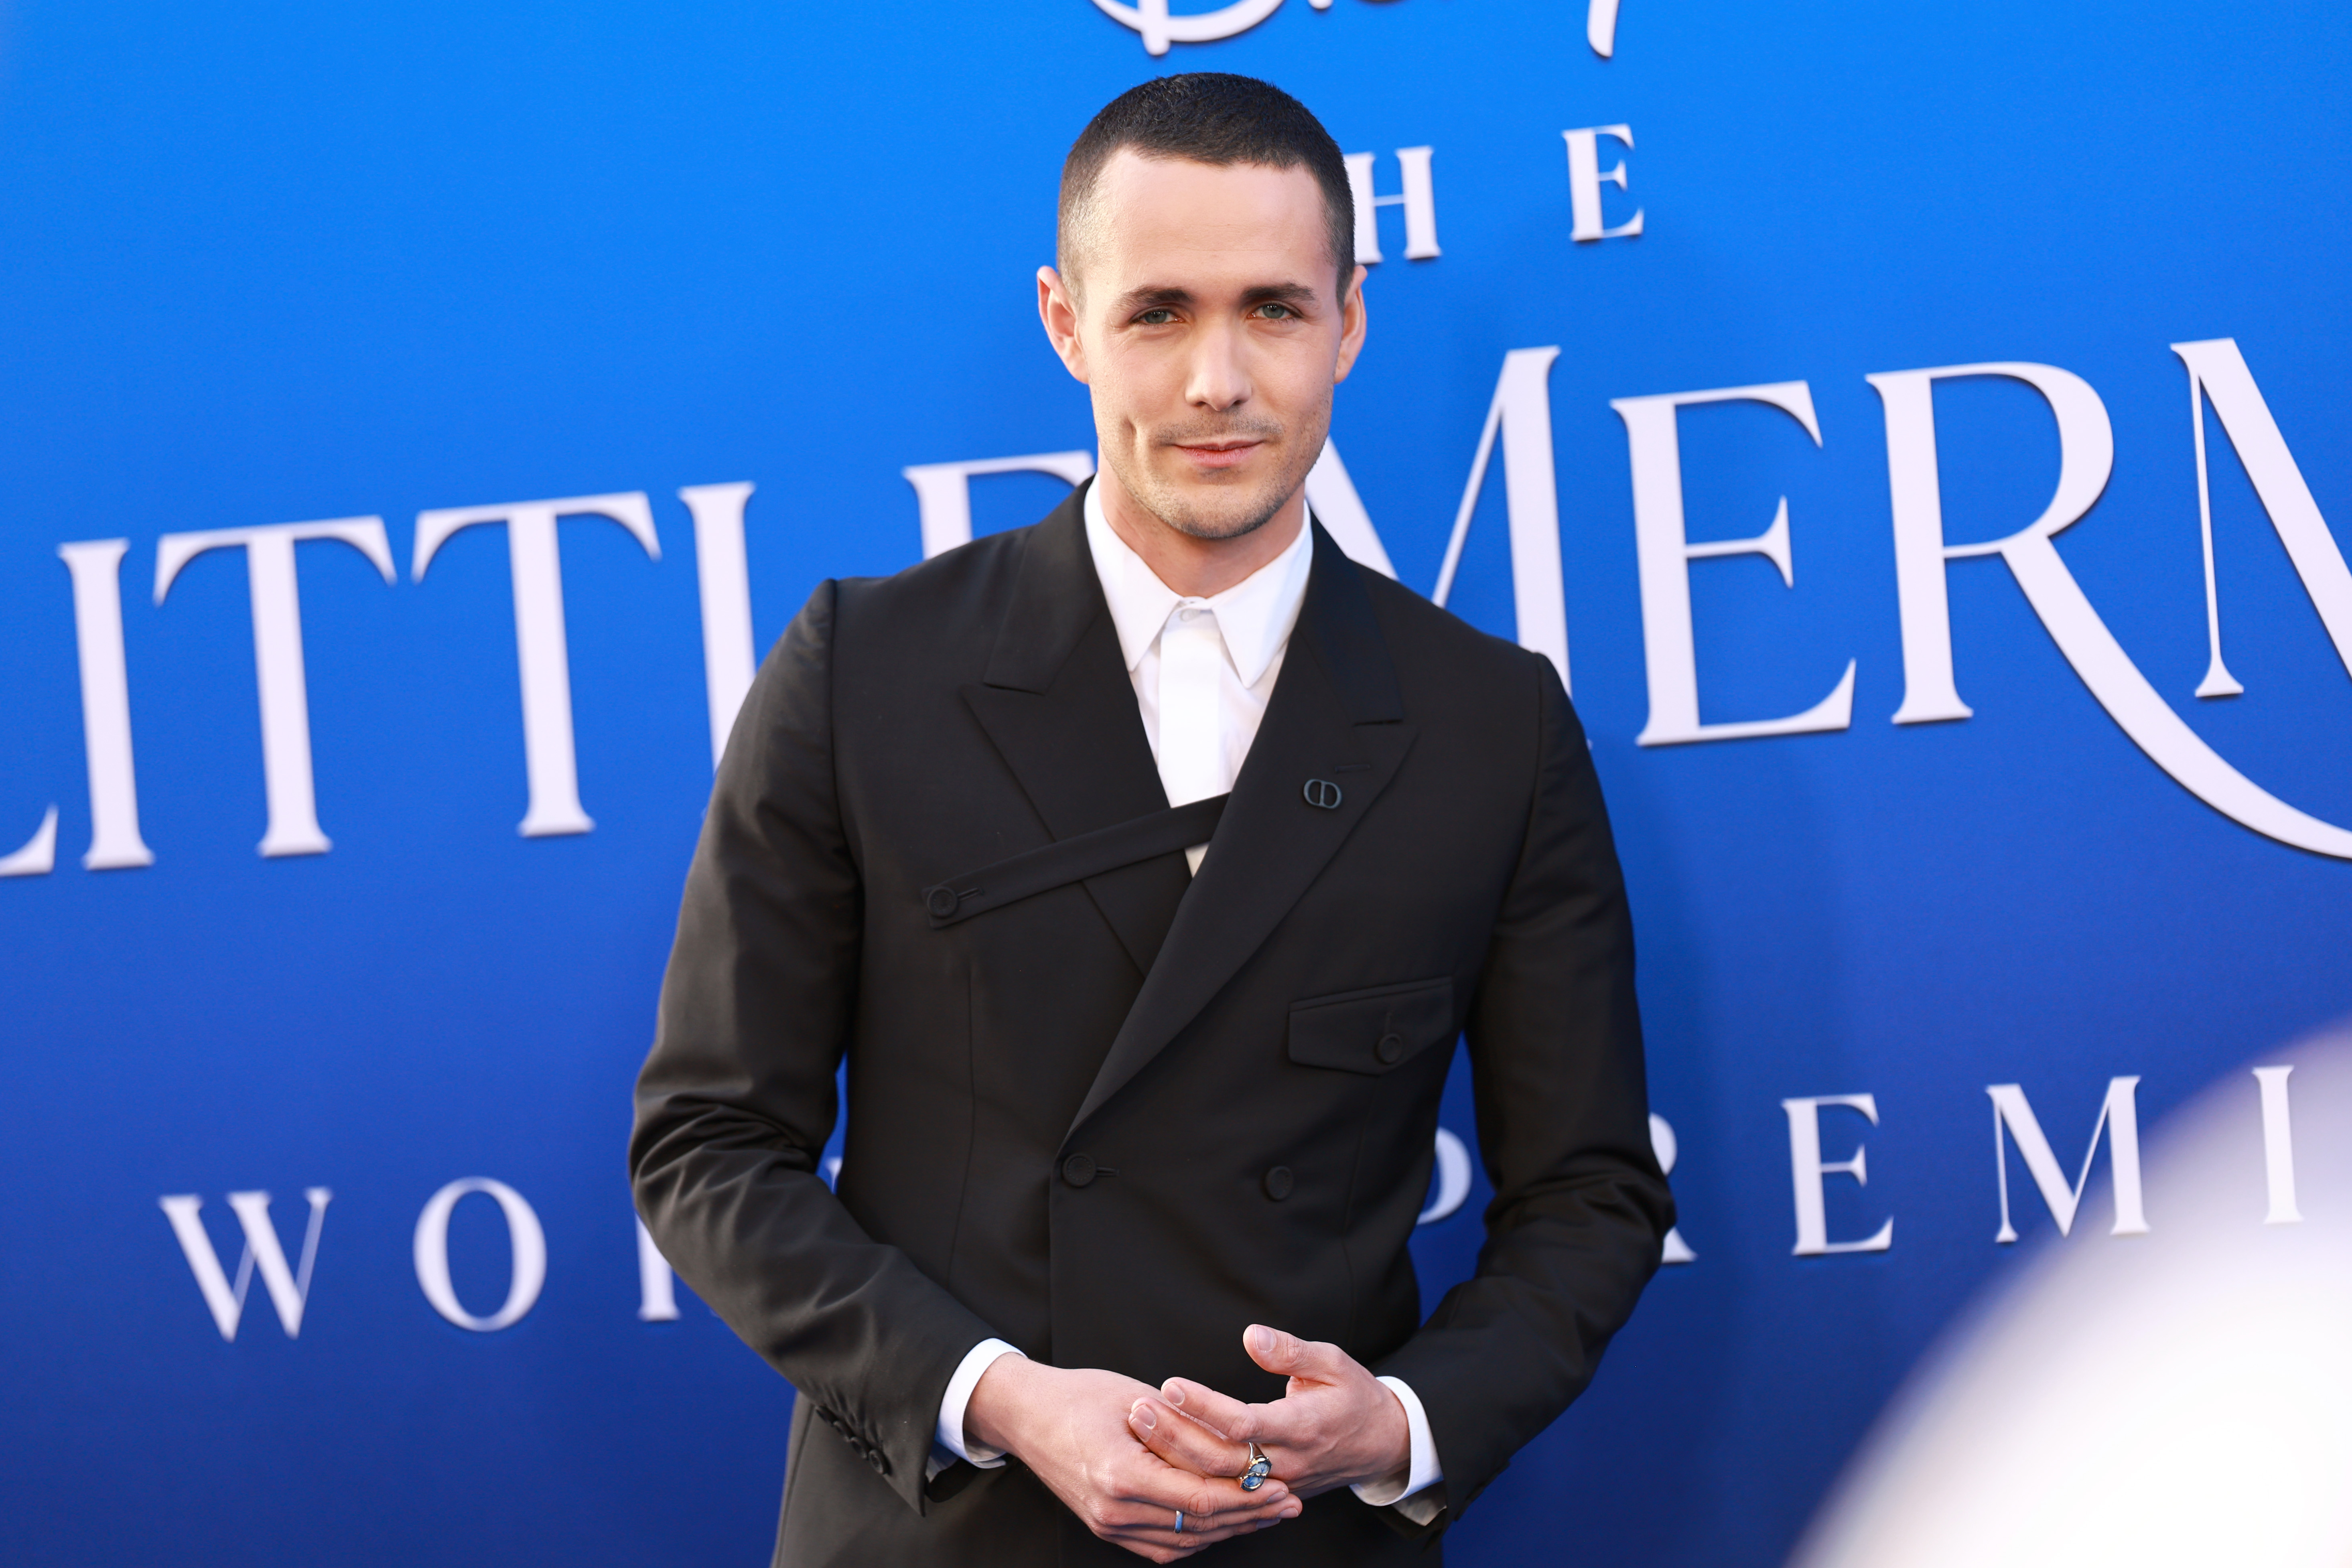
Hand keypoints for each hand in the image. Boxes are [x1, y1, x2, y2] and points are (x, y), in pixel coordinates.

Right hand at [964, 1354, 1300, 1561]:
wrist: (1028, 1416)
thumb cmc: (1081, 1396)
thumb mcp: (1138, 1398)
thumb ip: (1185, 1429)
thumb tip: (1236, 1446)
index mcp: (1121, 1475)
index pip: (1200, 1497)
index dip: (1247, 1495)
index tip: (1280, 1484)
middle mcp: (1114, 1510)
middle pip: (1198, 1525)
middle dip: (1249, 1515)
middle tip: (1289, 1502)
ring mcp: (1108, 1525)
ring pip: (1183, 1541)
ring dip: (1230, 1529)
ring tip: (1268, 1514)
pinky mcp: (1107, 1527)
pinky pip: (1162, 1546)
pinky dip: (1198, 1537)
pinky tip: (1226, 1525)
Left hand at [1127, 1325, 1412, 1501]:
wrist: (1381, 1445)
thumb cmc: (1354, 1396)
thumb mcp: (1333, 1361)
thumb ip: (1291, 1351)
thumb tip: (1251, 1336)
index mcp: (1303, 1427)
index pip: (1244, 1423)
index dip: (1204, 1407)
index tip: (1171, 1385)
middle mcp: (1288, 1463)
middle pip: (1220, 1458)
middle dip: (1176, 1435)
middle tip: (1139, 1409)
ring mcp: (1278, 1485)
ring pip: (1217, 1481)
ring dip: (1175, 1457)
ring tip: (1140, 1428)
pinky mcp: (1270, 1496)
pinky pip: (1226, 1493)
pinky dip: (1192, 1479)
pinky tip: (1160, 1460)